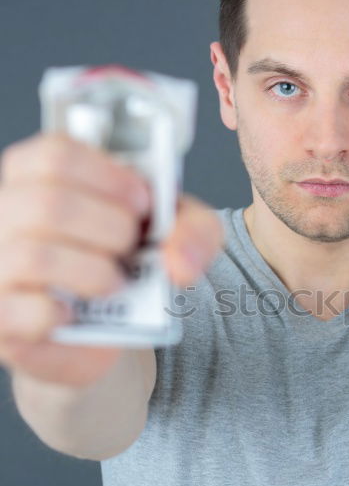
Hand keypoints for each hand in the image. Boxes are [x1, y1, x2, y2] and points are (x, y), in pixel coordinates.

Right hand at [0, 132, 222, 386]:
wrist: (106, 331)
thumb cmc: (125, 265)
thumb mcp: (171, 235)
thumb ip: (193, 230)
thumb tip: (181, 260)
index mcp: (36, 178)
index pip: (56, 155)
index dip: (109, 177)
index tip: (142, 202)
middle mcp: (4, 215)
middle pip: (49, 203)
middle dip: (110, 228)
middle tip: (130, 248)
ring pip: (36, 256)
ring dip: (94, 272)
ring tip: (115, 283)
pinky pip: (26, 311)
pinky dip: (64, 314)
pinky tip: (76, 313)